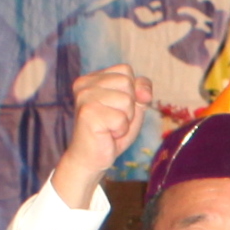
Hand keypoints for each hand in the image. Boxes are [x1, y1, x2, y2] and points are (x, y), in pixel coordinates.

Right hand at [51, 65, 150, 204]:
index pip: (126, 70)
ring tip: (110, 127)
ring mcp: (84, 97)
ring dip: (125, 119)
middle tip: (113, 119)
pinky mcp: (87, 113)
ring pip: (126, 100)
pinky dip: (120, 130)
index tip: (117, 107)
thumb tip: (145, 93)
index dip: (132, 91)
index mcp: (92, 78)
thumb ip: (141, 91)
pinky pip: (121, 118)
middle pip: (127, 82)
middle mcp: (84, 84)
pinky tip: (107, 134)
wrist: (92, 159)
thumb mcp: (133, 106)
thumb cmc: (111, 131)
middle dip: (129, 105)